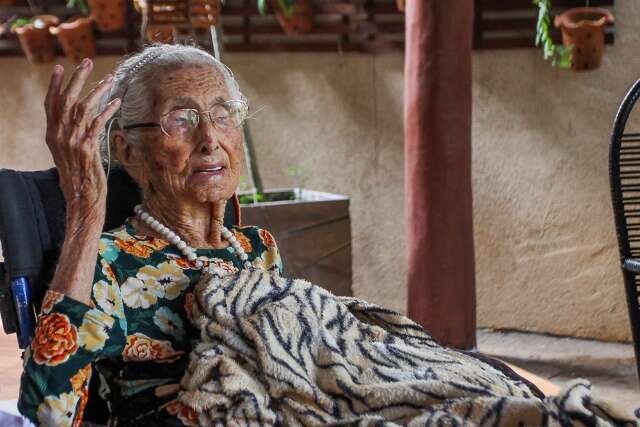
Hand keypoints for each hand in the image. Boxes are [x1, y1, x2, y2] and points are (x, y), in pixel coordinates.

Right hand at [45, 58, 120, 223]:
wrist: (81, 197)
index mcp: (52, 135)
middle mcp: (59, 135)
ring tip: (109, 79)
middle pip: (65, 99)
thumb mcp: (69, 153)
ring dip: (97, 90)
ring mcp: (72, 141)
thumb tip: (79, 121)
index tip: (60, 68)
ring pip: (83, 107)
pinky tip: (117, 102)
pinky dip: (107, 110)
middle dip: (77, 78)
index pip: (50, 104)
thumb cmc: (80, 177)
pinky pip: (97, 123)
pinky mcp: (86, 148)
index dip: (54, 85)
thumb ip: (71, 135)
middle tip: (87, 62)